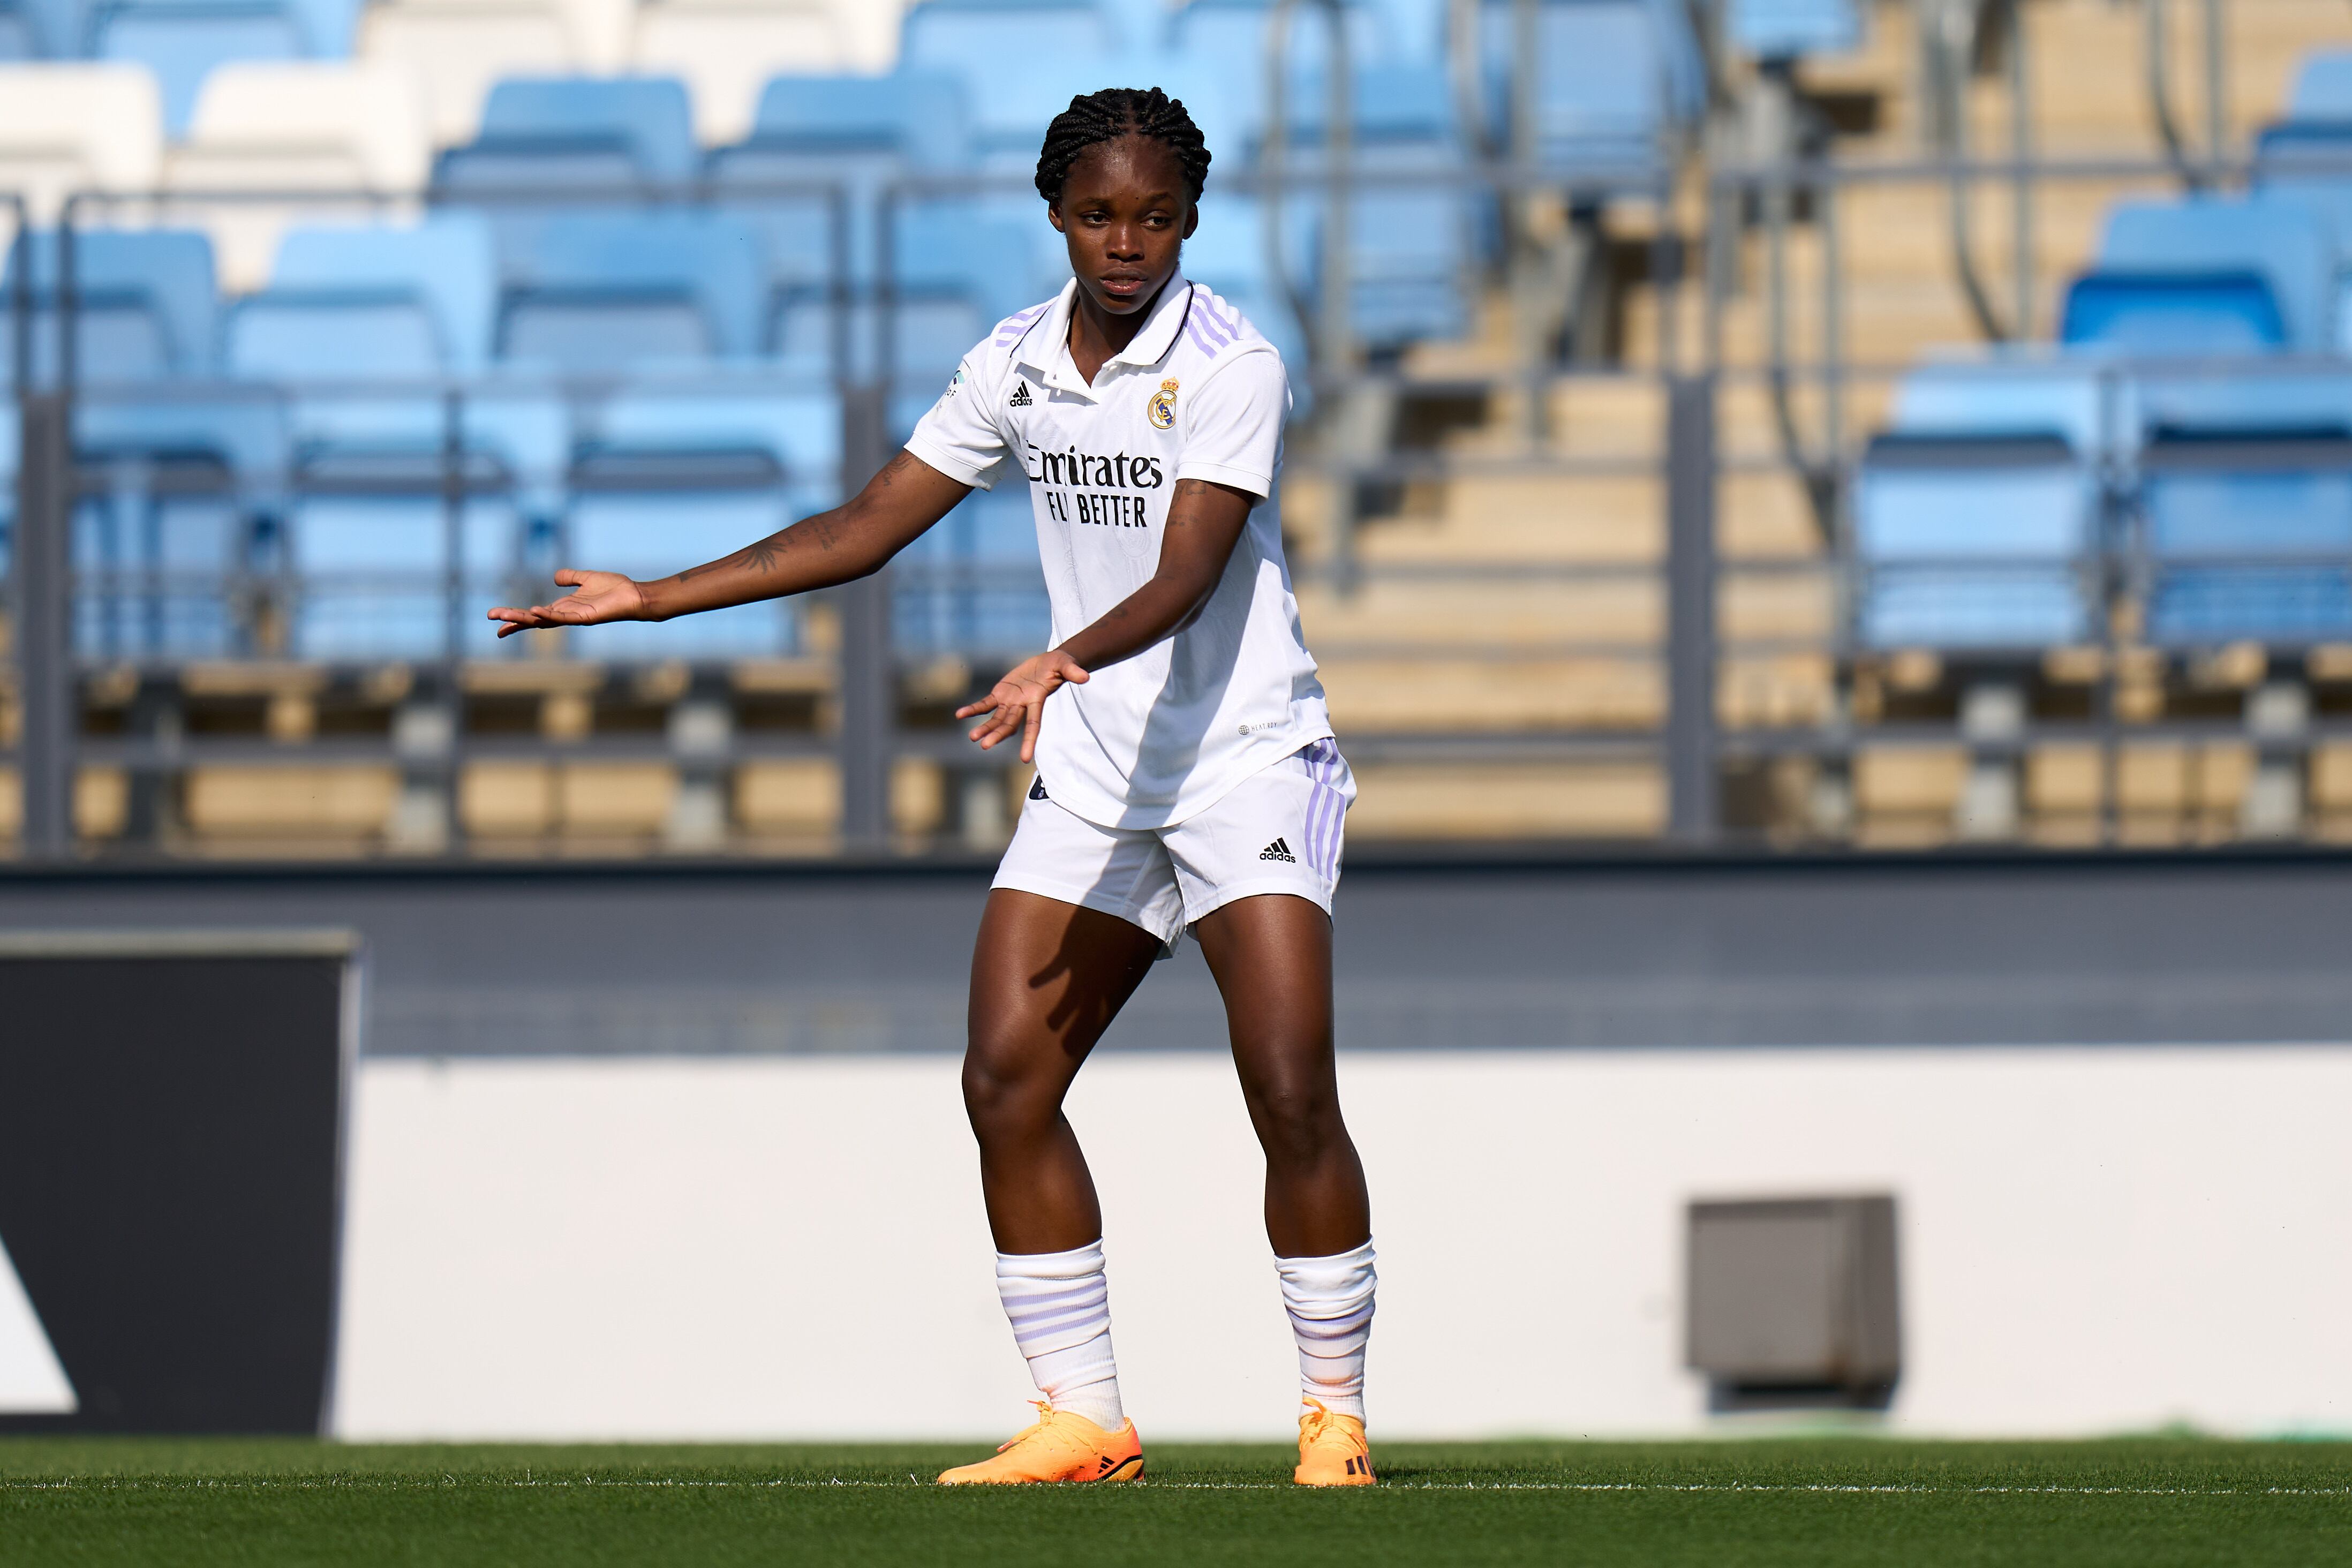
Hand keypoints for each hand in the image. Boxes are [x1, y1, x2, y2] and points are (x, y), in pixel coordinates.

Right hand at [487, 570, 647, 638]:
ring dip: (523, 618)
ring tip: (505, 616)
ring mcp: (574, 618)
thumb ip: (570, 577)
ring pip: (543, 620)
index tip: (497, 619)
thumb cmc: (615, 589)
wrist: (635, 596)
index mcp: (564, 607)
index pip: (534, 614)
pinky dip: (549, 615)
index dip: (516, 616)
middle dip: (512, 619)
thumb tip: (554, 578)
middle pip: (533, 619)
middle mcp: (566, 615)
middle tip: (491, 617)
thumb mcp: (587, 578)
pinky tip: (535, 611)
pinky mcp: (585, 617)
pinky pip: (563, 618)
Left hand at [955, 649, 1089, 762]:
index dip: (1029, 741)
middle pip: (1009, 724)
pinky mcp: (1000, 694)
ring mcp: (1010, 702)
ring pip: (995, 718)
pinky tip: (960, 714)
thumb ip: (1072, 672)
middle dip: (998, 735)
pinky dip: (974, 709)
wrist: (1047, 663)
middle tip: (985, 746)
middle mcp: (1022, 706)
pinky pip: (985, 703)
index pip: (1034, 725)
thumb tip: (1085, 677)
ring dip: (984, 727)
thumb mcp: (1066, 665)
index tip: (1025, 760)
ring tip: (972, 738)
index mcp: (1037, 701)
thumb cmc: (1059, 665)